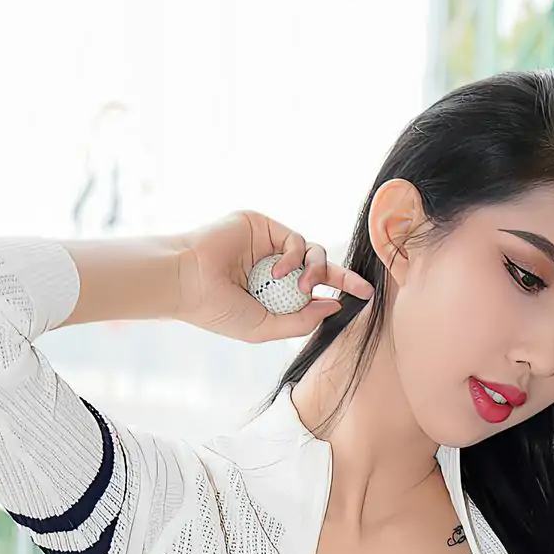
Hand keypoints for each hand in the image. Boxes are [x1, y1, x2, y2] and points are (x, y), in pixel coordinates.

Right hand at [167, 211, 374, 343]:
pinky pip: (296, 239)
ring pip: (312, 251)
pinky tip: (277, 271)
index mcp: (273, 292)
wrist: (187, 282)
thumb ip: (301, 320)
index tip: (366, 297)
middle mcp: (273, 268)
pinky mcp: (262, 226)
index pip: (314, 289)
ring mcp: (268, 246)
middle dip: (342, 276)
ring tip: (300, 286)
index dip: (341, 290)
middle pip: (320, 267)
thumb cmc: (219, 310)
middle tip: (358, 288)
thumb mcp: (266, 326)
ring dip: (316, 270)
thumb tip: (334, 305)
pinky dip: (294, 256)